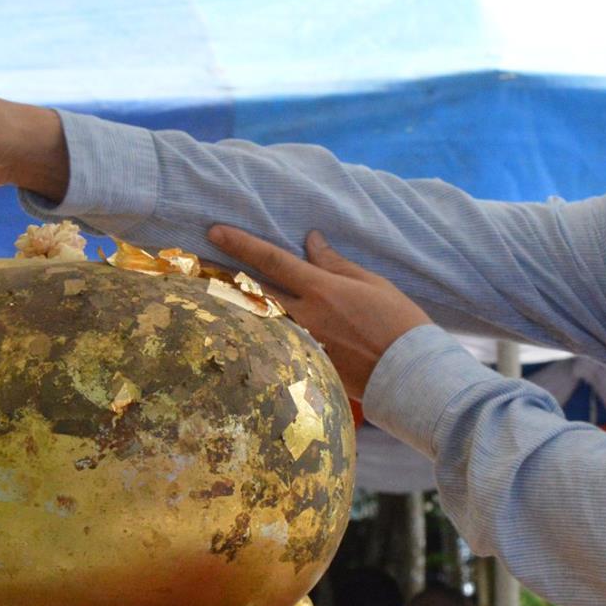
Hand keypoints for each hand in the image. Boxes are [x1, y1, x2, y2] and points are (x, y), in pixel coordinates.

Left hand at [205, 227, 431, 397]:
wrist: (410, 373)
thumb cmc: (399, 322)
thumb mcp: (371, 282)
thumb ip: (335, 263)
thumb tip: (311, 240)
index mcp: (322, 289)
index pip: (272, 261)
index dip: (242, 244)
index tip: (215, 232)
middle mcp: (306, 316)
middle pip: (253, 292)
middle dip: (223, 275)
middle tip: (195, 263)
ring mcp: (303, 343)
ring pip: (259, 320)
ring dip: (235, 306)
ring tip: (212, 294)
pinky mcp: (307, 365)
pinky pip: (277, 343)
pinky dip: (259, 333)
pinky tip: (244, 328)